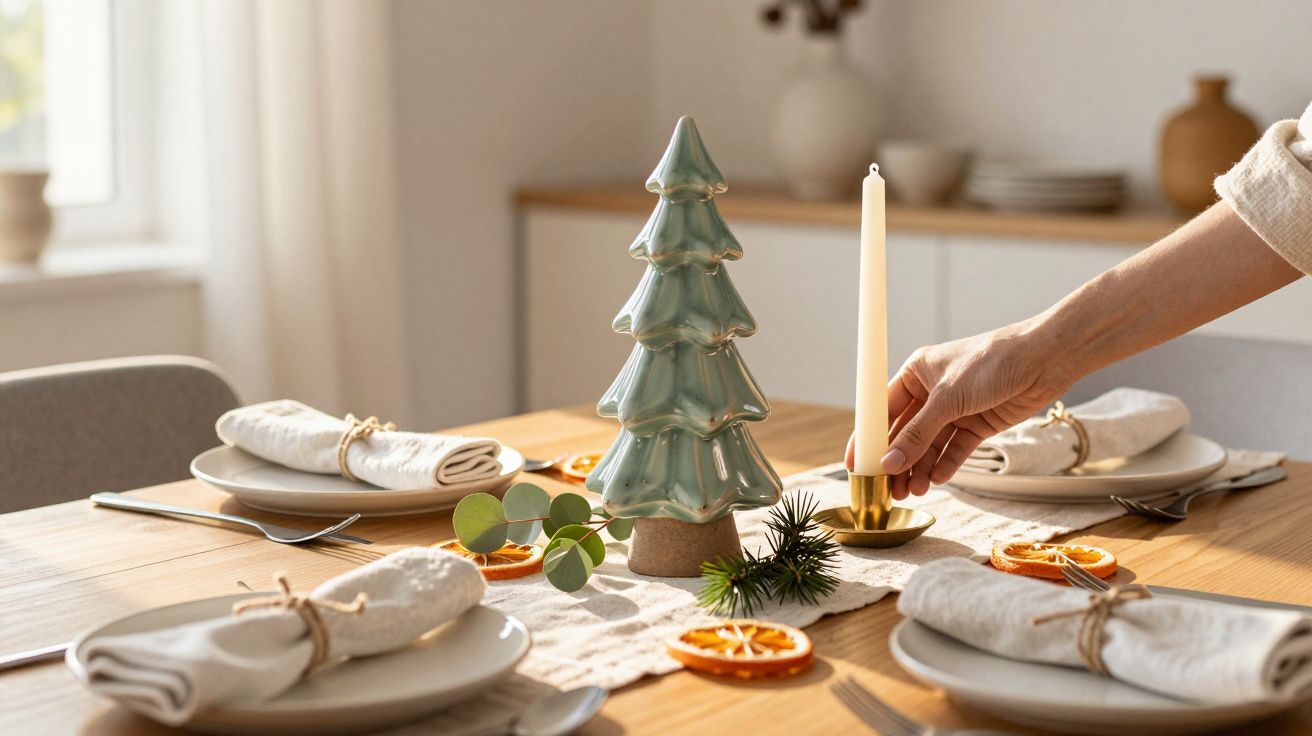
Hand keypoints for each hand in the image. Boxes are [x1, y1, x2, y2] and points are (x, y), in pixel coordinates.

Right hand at [845, 320, 1072, 499]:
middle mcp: (932, 392)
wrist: (1043, 360)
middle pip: (906, 433)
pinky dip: (945, 464)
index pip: (882, 410)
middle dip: (897, 461)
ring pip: (929, 445)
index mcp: (916, 373)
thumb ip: (918, 434)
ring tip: (914, 491)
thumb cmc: (991, 362)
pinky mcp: (977, 424)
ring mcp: (955, 409)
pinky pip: (954, 449)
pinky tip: (937, 480)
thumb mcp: (947, 398)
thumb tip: (889, 463)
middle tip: (888, 490)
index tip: (855, 465)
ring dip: (920, 468)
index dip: (868, 438)